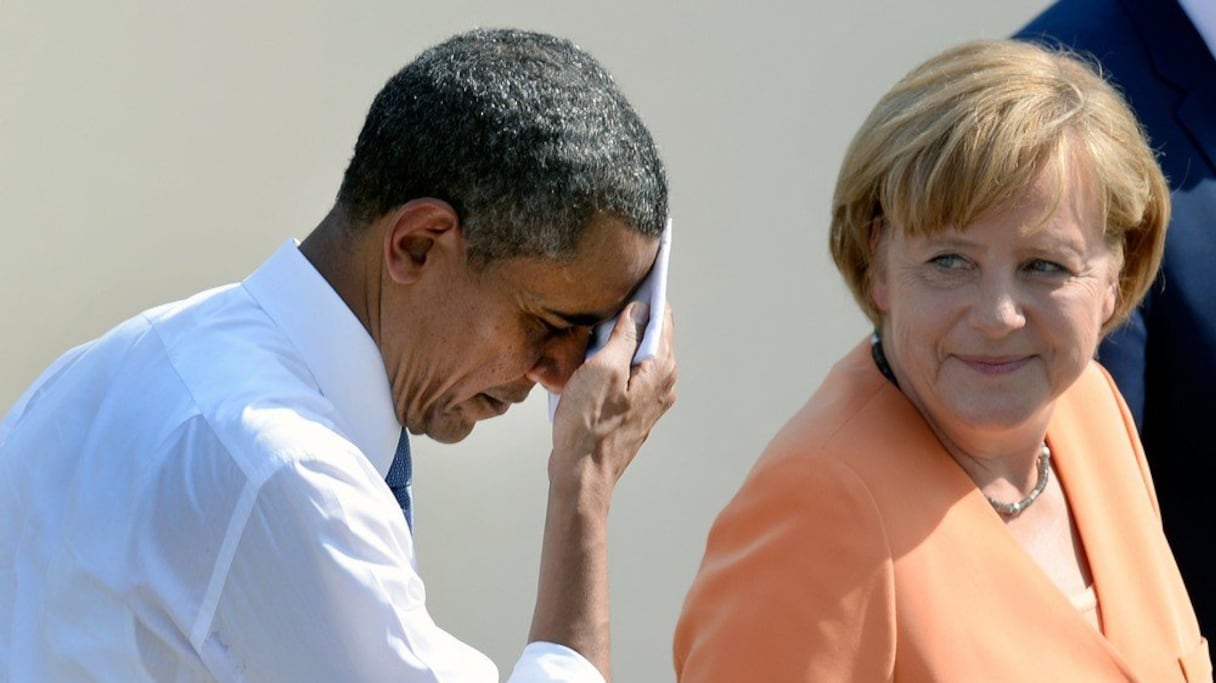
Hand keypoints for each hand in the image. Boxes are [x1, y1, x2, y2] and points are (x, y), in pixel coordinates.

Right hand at [550, 301, 676, 502]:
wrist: (582, 475)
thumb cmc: (589, 425)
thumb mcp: (602, 369)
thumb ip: (623, 335)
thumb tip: (638, 308)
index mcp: (661, 369)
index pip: (663, 317)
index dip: (647, 295)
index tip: (632, 277)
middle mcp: (664, 384)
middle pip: (651, 336)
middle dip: (629, 319)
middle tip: (602, 305)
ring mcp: (650, 399)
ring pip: (637, 355)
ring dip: (616, 342)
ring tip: (590, 333)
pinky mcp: (634, 410)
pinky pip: (627, 375)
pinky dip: (611, 363)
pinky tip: (587, 365)